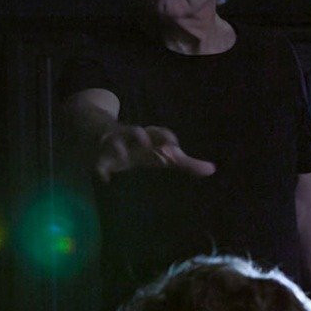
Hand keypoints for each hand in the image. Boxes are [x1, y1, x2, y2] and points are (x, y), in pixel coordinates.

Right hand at [93, 123, 216, 182]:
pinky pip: (98, 162)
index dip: (165, 137)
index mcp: (149, 136)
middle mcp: (131, 137)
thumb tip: (212, 170)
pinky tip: (104, 179)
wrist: (100, 132)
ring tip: (121, 154)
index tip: (175, 145)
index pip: (159, 132)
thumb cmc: (139, 148)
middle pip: (136, 132)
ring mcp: (114, 144)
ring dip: (118, 147)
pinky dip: (100, 169)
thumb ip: (186, 163)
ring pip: (115, 142)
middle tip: (147, 143)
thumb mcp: (161, 153)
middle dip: (140, 136)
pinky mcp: (100, 156)